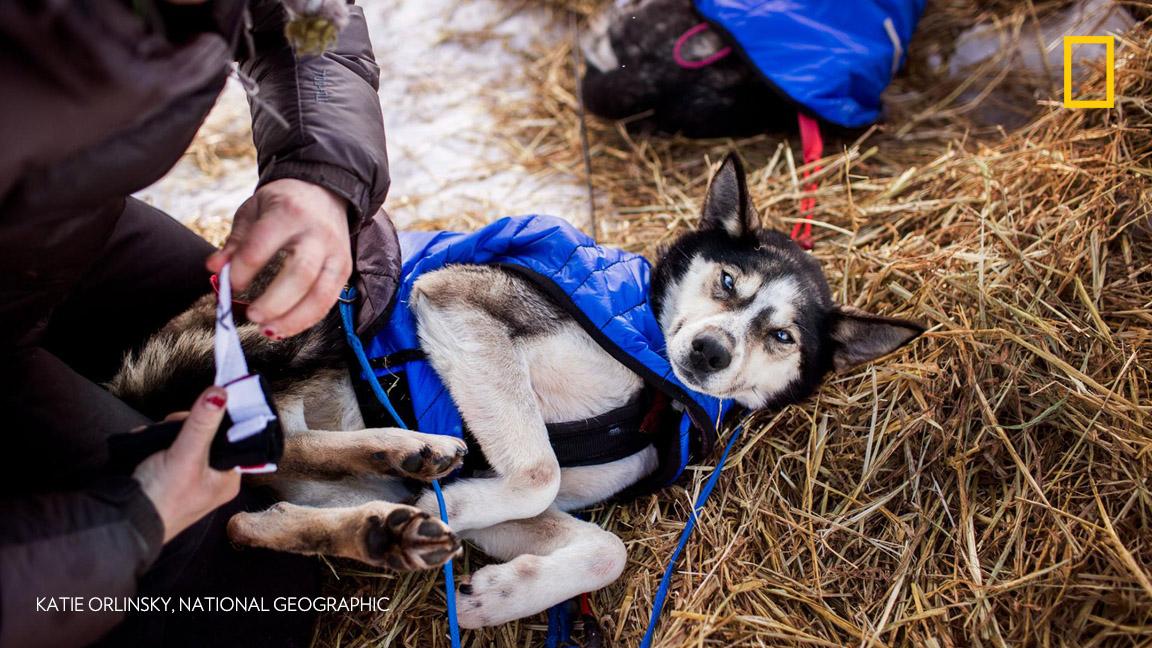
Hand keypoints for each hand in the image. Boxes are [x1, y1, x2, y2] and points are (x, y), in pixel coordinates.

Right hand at [134, 387, 241, 543]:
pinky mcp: (169, 477)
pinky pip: (168, 450)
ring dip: (166, 434)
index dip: (215, 421)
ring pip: (185, 440)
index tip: (199, 412)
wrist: (124, 524)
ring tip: (153, 438)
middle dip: (183, 427)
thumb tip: (220, 393)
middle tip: (170, 431)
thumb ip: (202, 424)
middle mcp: (213, 480)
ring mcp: (190, 479)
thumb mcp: (186, 456)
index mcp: (228, 479)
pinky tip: (146, 442)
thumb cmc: (161, 498)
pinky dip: (156, 443)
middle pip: (207, 436)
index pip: (232, 438)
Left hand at [207, 179, 351, 337]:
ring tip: (269, 330)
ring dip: (294, 318)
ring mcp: (335, 253)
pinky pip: (329, 300)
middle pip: (300, 274)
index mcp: (288, 213)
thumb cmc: (283, 203)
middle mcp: (317, 234)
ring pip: (321, 293)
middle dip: (274, 301)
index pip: (262, 246)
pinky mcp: (345, 268)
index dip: (243, 270)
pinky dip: (308, 319)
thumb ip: (236, 242)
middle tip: (252, 316)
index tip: (230, 285)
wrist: (326, 191)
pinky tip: (286, 327)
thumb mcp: (254, 211)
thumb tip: (215, 270)